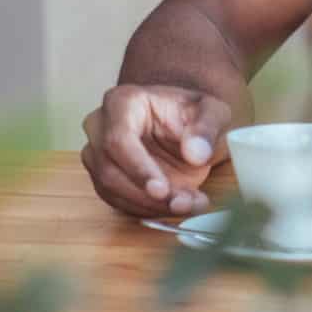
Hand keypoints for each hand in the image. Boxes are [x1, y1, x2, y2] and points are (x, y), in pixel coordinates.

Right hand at [81, 84, 230, 216]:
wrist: (189, 125)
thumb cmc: (195, 113)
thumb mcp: (214, 112)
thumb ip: (207, 129)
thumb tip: (196, 154)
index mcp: (123, 102)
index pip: (118, 139)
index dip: (138, 168)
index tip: (162, 190)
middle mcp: (101, 127)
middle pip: (109, 170)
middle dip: (146, 194)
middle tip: (182, 203)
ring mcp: (98, 154)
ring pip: (111, 190)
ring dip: (150, 205)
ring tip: (188, 204)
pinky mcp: (103, 178)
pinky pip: (117, 201)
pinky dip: (147, 209)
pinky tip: (175, 207)